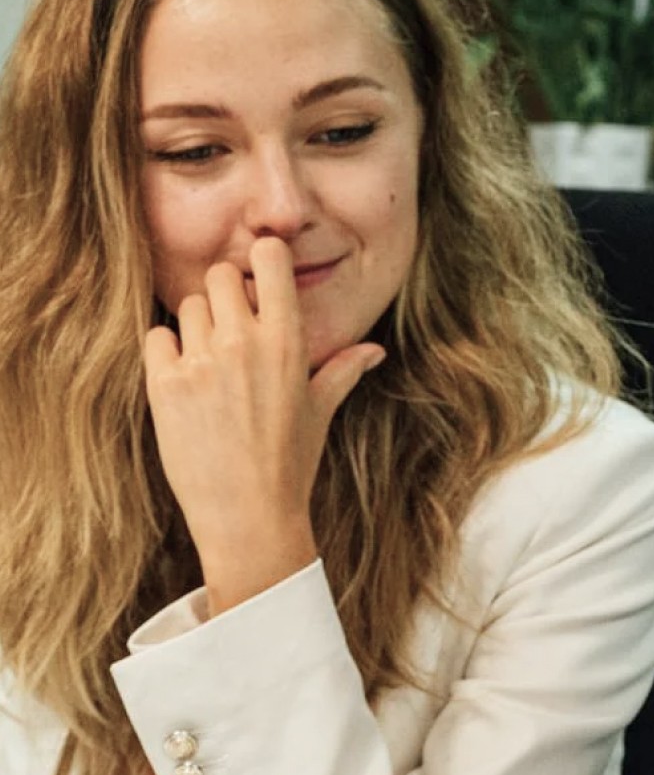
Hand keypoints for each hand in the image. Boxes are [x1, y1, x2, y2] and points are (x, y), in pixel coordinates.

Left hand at [144, 237, 384, 613]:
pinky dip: (168, 353)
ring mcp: (201, 362)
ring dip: (198, 327)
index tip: (260, 281)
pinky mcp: (165, 384)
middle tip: (232, 332)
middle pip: (220, 276)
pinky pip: (157, 337)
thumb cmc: (290, 463)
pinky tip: (187, 383)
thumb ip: (343, 370)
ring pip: (189, 306)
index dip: (261, 262)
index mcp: (287, 342)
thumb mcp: (320, 411)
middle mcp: (243, 343)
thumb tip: (375, 350)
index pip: (268, 258)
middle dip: (226, 297)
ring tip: (211, 367)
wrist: (249, 516)